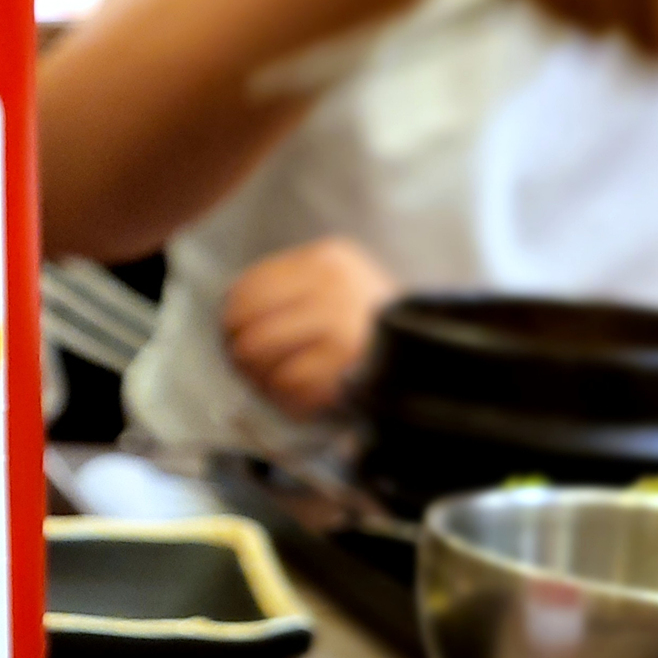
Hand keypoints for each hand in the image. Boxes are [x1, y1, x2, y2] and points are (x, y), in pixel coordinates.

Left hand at [220, 236, 396, 418]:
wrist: (429, 355)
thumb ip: (286, 292)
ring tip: (276, 382)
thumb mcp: (332, 287)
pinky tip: (304, 396)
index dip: (232, 317)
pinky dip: (287, 397)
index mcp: (326, 259)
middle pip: (245, 323)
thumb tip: (229, 315)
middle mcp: (333, 284)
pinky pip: (285, 383)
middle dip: (240, 351)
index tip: (235, 334)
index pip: (247, 288)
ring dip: (260, 376)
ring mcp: (340, 321)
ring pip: (258, 352)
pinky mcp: (344, 361)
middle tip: (250, 366)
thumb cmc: (367, 326)